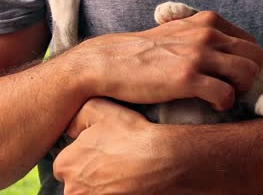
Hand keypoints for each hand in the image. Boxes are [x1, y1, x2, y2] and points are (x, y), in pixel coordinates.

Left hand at [54, 98, 190, 194]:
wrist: (164, 159)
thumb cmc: (132, 135)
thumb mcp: (99, 108)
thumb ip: (76, 117)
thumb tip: (71, 129)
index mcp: (64, 165)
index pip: (67, 164)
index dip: (85, 156)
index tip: (102, 152)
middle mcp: (72, 190)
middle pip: (78, 182)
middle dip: (92, 174)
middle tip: (115, 162)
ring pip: (94, 192)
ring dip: (105, 185)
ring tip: (125, 173)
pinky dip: (119, 191)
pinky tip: (130, 183)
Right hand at [68, 11, 262, 109]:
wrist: (108, 63)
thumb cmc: (145, 52)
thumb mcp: (179, 32)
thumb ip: (205, 36)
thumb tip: (229, 51)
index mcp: (208, 21)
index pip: (251, 43)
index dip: (247, 63)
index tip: (232, 76)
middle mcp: (207, 34)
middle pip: (256, 58)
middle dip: (249, 78)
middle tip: (232, 89)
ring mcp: (198, 55)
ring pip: (247, 75)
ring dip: (240, 91)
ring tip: (222, 96)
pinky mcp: (186, 78)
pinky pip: (226, 94)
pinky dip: (224, 104)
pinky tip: (211, 105)